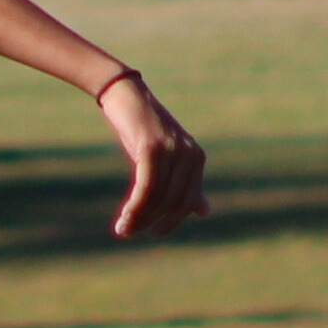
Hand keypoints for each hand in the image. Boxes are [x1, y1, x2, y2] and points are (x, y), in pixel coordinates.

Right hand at [95, 74, 206, 244]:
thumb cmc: (143, 129)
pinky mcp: (151, 147)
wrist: (125, 96)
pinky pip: (146, 187)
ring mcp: (171, 150)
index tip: (153, 231)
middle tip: (129, 232)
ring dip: (138, 217)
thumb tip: (205, 212)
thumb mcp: (167, 158)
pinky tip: (124, 217)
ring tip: (123, 228)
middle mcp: (189, 154)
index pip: (188, 201)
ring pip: (158, 196)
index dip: (172, 221)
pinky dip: (134, 207)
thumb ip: (186, 184)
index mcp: (196, 158)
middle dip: (152, 221)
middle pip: (174, 201)